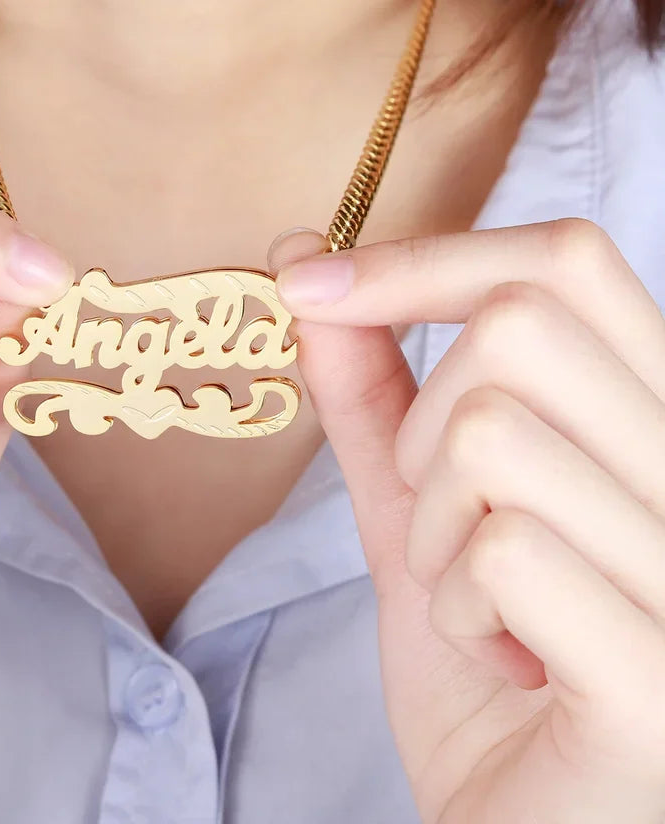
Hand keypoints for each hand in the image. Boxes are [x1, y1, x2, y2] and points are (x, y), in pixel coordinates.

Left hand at [270, 218, 664, 823]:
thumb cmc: (486, 676)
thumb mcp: (418, 509)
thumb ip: (373, 392)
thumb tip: (309, 271)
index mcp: (659, 426)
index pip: (564, 263)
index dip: (423, 258)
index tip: (308, 282)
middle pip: (522, 326)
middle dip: (424, 422)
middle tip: (442, 521)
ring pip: (494, 437)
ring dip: (434, 529)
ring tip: (480, 605)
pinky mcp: (663, 680)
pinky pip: (507, 552)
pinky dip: (458, 607)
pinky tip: (506, 663)